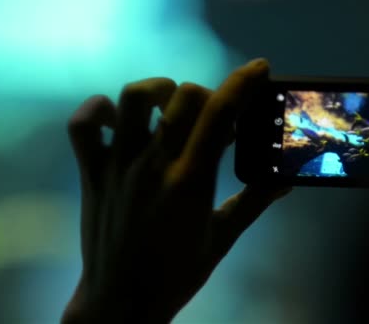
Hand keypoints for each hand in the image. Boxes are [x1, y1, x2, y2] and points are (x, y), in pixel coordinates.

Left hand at [62, 59, 291, 322]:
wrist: (121, 302)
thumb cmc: (176, 273)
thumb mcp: (222, 238)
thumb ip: (254, 202)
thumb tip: (285, 179)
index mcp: (191, 181)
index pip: (221, 115)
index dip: (243, 83)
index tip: (259, 68)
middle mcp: (153, 165)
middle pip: (182, 98)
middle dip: (208, 94)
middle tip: (215, 114)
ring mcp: (118, 166)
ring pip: (131, 99)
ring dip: (157, 91)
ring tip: (169, 105)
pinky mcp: (92, 173)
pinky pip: (82, 126)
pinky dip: (97, 111)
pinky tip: (117, 118)